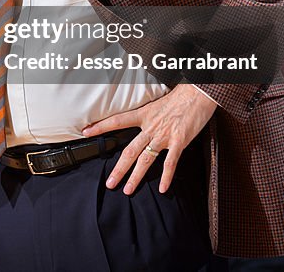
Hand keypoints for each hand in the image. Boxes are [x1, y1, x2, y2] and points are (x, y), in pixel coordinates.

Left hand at [82, 85, 216, 194]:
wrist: (198, 93)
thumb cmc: (179, 96)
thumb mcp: (156, 102)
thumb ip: (147, 115)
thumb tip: (139, 123)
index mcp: (143, 114)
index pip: (117, 120)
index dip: (100, 126)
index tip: (85, 132)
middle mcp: (151, 127)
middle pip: (129, 150)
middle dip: (119, 169)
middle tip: (110, 182)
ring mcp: (164, 135)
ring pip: (146, 160)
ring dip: (136, 177)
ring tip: (128, 190)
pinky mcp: (179, 141)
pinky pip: (170, 163)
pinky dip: (166, 177)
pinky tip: (162, 188)